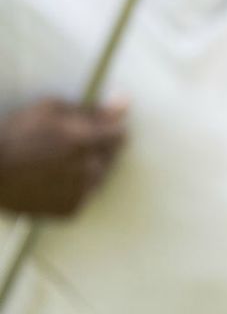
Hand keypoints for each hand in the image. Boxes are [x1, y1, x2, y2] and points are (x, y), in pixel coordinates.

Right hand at [0, 99, 127, 218]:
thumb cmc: (15, 133)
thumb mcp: (51, 108)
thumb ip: (91, 109)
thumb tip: (124, 102)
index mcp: (88, 142)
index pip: (120, 136)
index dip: (108, 130)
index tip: (95, 128)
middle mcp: (90, 170)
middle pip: (111, 157)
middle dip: (98, 147)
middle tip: (69, 144)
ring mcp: (81, 193)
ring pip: (99, 177)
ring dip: (88, 168)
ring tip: (58, 161)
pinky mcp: (71, 211)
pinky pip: (84, 195)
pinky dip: (75, 187)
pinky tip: (53, 178)